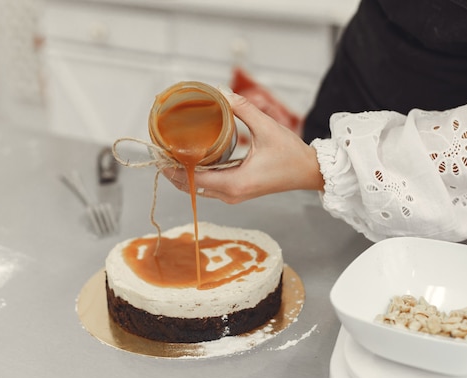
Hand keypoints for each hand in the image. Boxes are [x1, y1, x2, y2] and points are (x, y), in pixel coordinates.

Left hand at [164, 92, 323, 203]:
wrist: (309, 172)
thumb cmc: (291, 154)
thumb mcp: (267, 128)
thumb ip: (244, 109)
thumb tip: (222, 93)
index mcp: (235, 183)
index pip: (193, 179)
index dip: (172, 167)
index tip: (159, 153)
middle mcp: (231, 194)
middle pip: (190, 187)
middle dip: (172, 171)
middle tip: (158, 150)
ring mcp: (234, 195)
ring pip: (198, 189)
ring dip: (182, 174)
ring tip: (169, 154)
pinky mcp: (237, 192)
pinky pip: (209, 186)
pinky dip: (195, 175)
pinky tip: (189, 160)